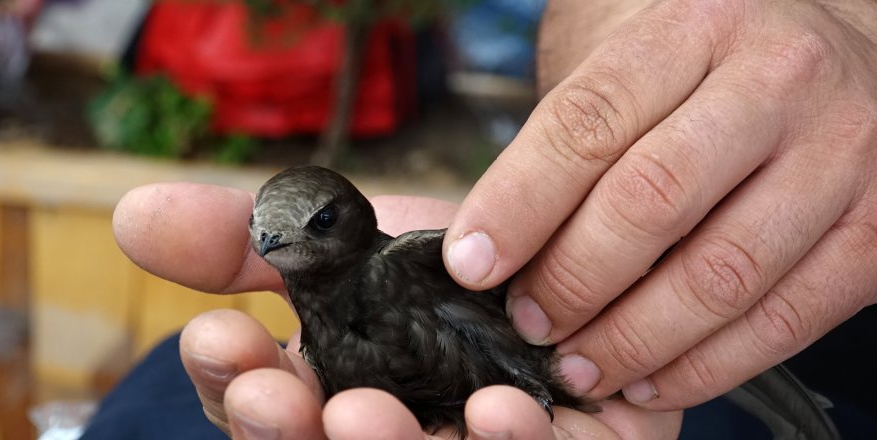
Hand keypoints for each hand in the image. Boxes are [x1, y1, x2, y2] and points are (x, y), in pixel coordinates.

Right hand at [113, 183, 681, 438]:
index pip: (250, 399)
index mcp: (324, 385)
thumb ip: (255, 235)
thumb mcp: (355, 237)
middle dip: (279, 433)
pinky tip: (497, 410)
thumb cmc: (453, 266)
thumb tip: (132, 212)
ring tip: (362, 412)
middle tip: (268, 396)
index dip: (226, 377)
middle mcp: (381, 428)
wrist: (572, 256)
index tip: (217, 335)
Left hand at [443, 0, 876, 409]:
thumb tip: (492, 241)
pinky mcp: (875, 233)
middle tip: (528, 323)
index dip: (517, 204)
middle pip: (651, 201)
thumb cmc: (709, 63)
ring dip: (632, 339)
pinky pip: (782, 321)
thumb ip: (570, 133)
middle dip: (572, 280)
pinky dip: (705, 367)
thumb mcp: (633, 53)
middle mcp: (779, 82)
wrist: (839, 50)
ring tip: (577, 365)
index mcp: (696, 27)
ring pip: (719, 274)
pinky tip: (649, 379)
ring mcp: (842, 157)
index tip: (470, 264)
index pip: (587, 123)